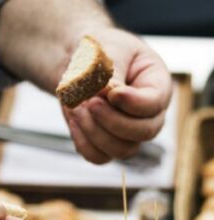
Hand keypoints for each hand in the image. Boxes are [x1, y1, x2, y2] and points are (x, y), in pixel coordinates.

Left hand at [61, 28, 171, 164]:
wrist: (75, 64)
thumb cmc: (97, 52)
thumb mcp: (107, 51)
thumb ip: (111, 72)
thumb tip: (109, 93)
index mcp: (157, 84)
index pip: (154, 104)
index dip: (131, 102)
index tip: (108, 91)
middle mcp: (148, 113)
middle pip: (144, 132)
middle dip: (112, 121)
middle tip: (89, 102)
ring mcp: (129, 131)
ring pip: (122, 150)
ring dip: (95, 132)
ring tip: (77, 108)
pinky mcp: (105, 143)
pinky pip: (99, 157)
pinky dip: (83, 142)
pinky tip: (74, 119)